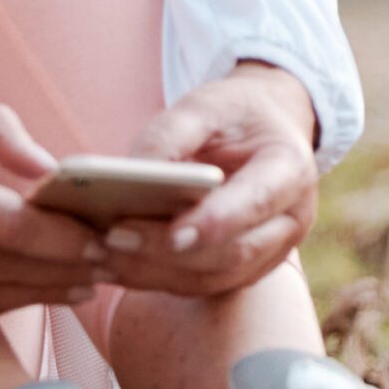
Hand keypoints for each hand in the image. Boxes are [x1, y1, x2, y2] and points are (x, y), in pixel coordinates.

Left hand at [98, 63, 318, 298]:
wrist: (266, 127)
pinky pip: (200, 284)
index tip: (173, 233)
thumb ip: (170, 134)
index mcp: (289, 168)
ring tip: (100, 256)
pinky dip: (154, 279)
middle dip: (168, 252)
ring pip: (213, 277)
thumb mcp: (205, 104)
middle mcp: (289, 220)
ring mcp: (270, 252)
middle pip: (232, 252)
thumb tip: (129, 173)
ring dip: (153, 273)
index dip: (217, 222)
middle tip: (112, 239)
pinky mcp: (244, 269)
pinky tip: (112, 266)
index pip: (256, 202)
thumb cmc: (234, 113)